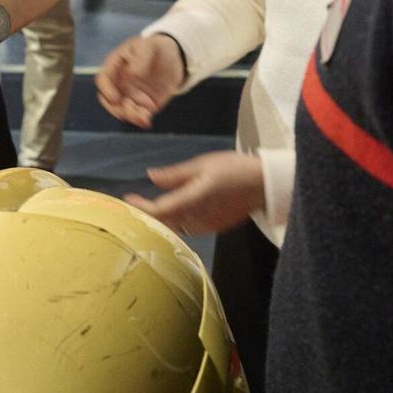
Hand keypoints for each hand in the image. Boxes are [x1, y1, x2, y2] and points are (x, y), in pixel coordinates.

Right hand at [96, 33, 184, 128]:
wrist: (173, 58)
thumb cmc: (155, 48)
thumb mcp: (148, 45)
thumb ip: (140, 57)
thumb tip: (132, 74)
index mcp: (115, 67)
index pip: (103, 79)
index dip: (106, 90)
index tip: (115, 97)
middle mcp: (119, 84)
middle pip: (109, 100)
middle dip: (115, 108)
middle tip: (128, 110)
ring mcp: (130, 96)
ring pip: (122, 111)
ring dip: (130, 116)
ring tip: (143, 116)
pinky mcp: (143, 106)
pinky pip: (138, 116)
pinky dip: (140, 120)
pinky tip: (147, 121)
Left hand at [127, 151, 264, 235]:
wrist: (265, 185)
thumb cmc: (234, 169)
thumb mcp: (203, 164)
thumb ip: (176, 174)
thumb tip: (151, 177)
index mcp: (193, 199)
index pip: (160, 210)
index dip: (141, 207)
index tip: (128, 199)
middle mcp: (197, 218)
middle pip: (165, 223)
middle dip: (148, 215)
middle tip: (135, 203)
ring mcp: (206, 226)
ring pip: (175, 228)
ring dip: (161, 220)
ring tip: (149, 206)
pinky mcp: (213, 228)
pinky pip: (188, 228)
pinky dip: (176, 221)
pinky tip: (172, 211)